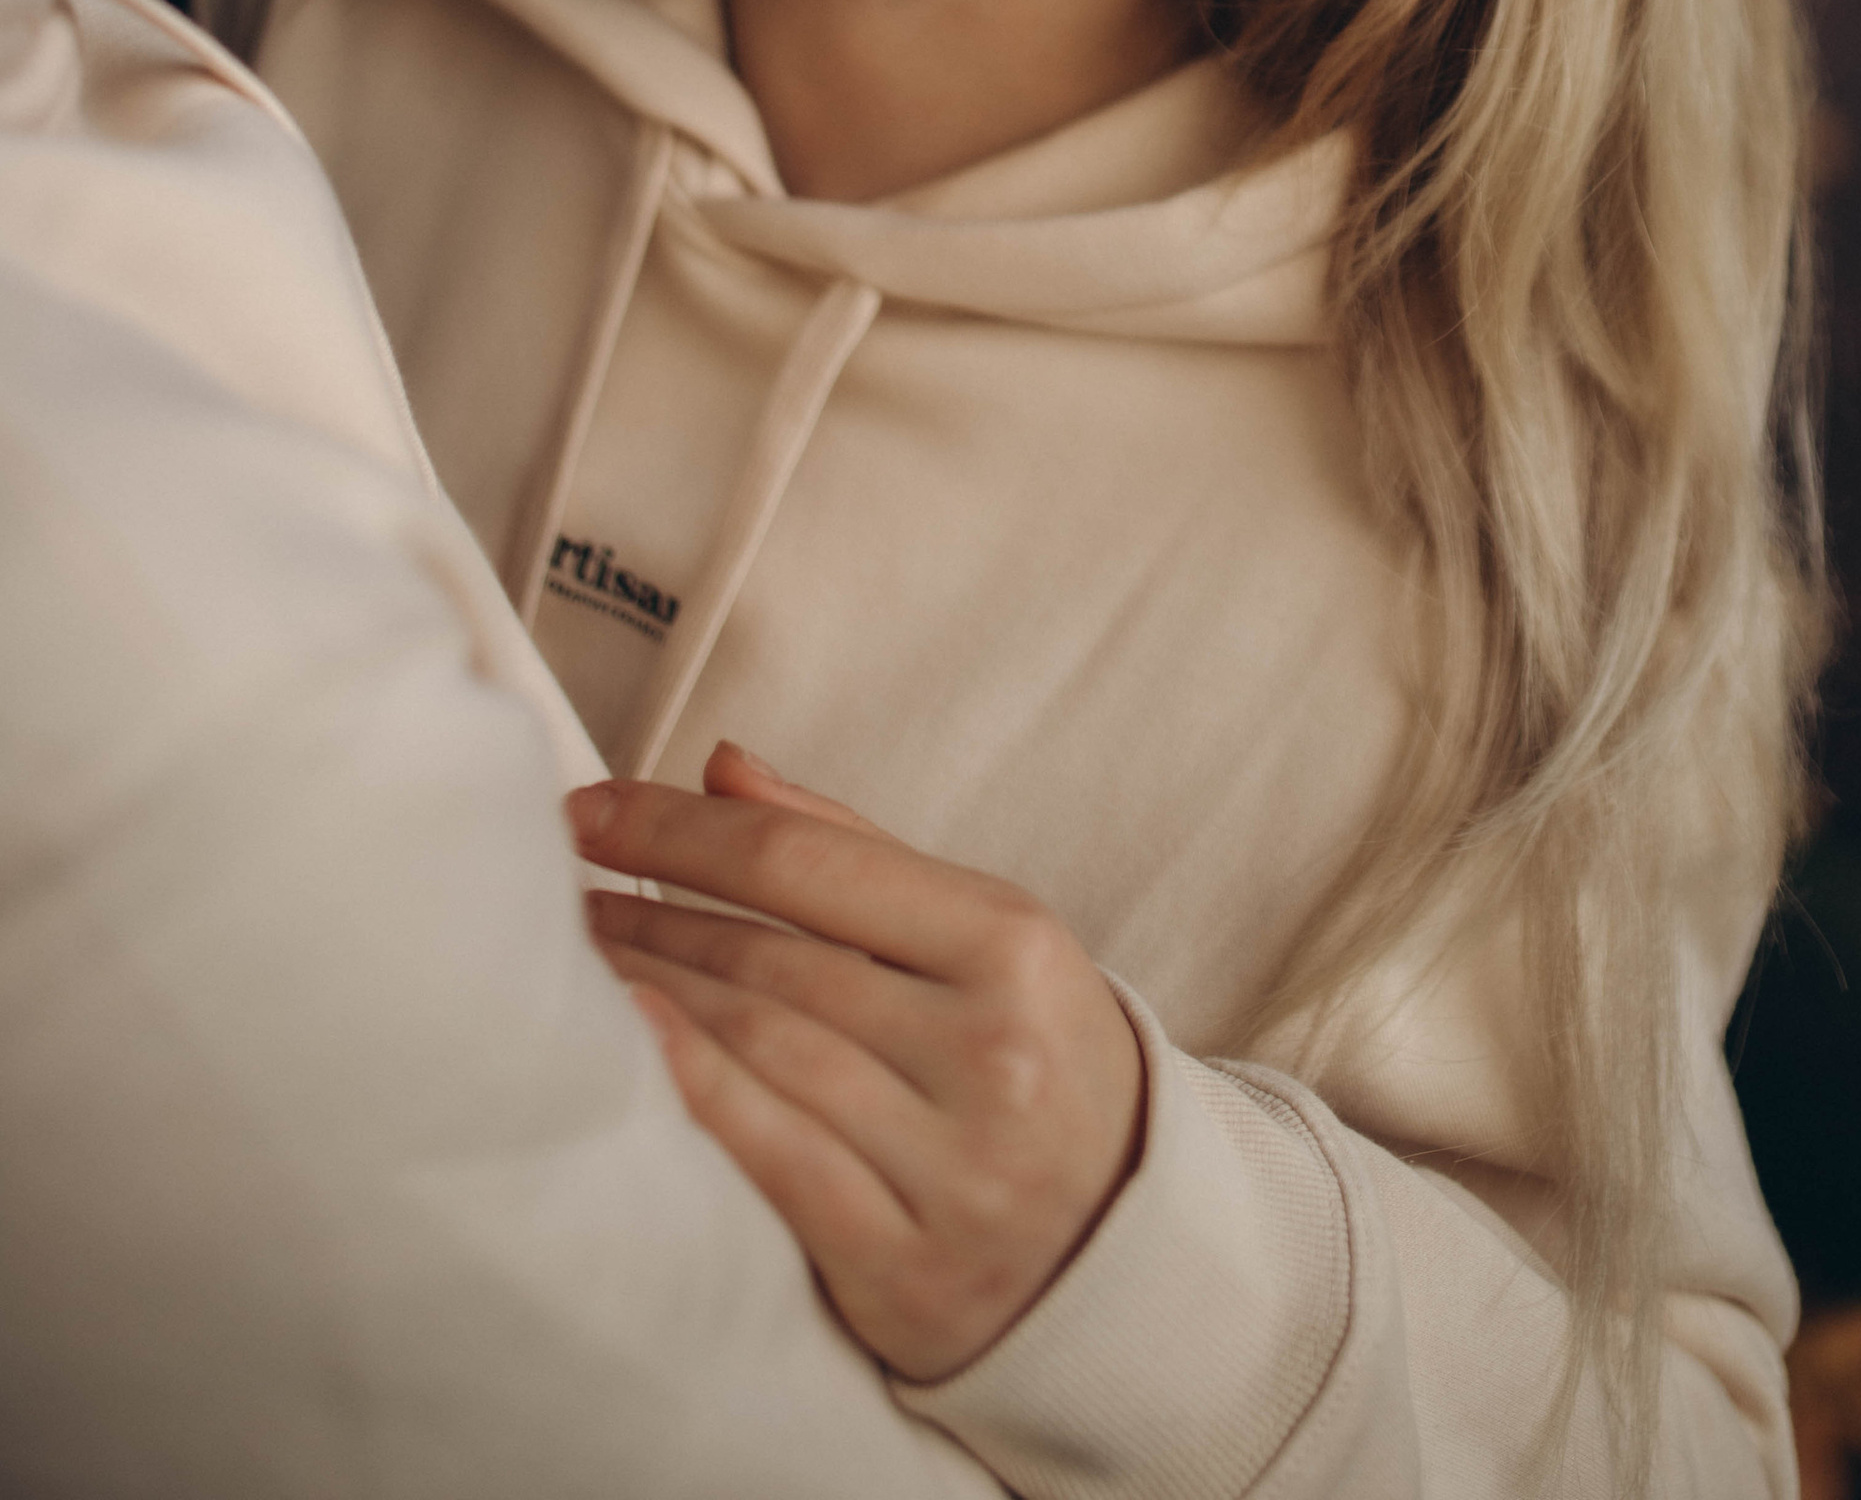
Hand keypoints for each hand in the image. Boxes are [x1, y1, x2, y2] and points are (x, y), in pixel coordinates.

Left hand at [572, 740, 1145, 1384]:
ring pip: (762, 1055)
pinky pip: (772, 1165)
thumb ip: (850, 851)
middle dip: (648, 917)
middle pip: (772, 962)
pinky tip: (629, 1052)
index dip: (678, 830)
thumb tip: (720, 766)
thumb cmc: (1031, 1059)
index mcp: (1013, 946)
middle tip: (558, 893)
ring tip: (576, 968)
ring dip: (649, 999)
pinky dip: (691, 1097)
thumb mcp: (981, 937)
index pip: (806, 866)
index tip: (587, 810)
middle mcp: (990, 1052)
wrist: (1125, 1243)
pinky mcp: (908, 1271)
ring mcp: (953, 1169)